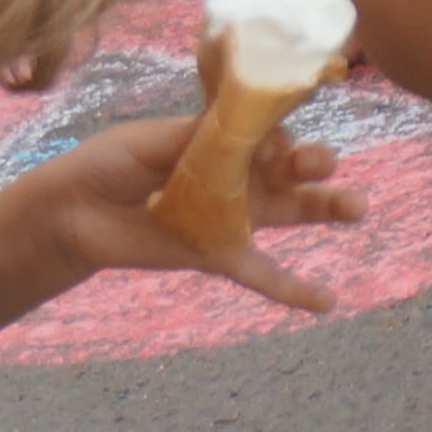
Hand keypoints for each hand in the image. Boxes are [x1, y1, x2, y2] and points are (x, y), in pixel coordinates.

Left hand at [26, 112, 361, 314]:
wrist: (73, 212)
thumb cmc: (109, 164)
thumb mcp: (149, 140)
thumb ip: (195, 136)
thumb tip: (240, 130)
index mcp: (227, 139)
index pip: (271, 130)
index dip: (280, 132)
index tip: (271, 140)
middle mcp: (242, 174)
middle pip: (294, 167)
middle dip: (316, 161)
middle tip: (319, 164)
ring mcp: (235, 215)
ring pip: (293, 211)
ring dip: (328, 208)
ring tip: (357, 209)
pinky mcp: (219, 253)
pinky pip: (262, 272)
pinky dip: (293, 289)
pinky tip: (327, 301)